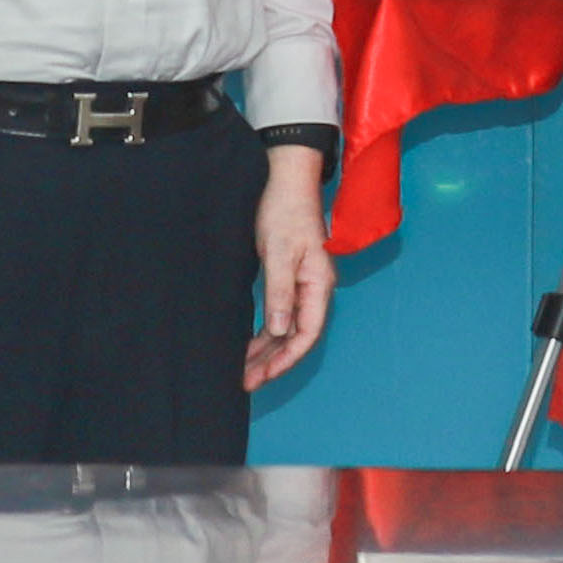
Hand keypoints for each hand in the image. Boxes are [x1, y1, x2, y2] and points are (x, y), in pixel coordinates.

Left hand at [246, 145, 337, 389]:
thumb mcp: (278, 252)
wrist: (286, 179)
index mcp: (318, 283)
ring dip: (268, 351)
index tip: (263, 376)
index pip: (307, 333)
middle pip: (297, 337)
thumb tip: (277, 331)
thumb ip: (280, 292)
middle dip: (273, 362)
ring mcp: (303, 285)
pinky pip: (280, 315)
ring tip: (244, 372)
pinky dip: (265, 334)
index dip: (286, 359)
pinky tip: (249, 346)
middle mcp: (314, 289)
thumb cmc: (284, 211)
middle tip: (246, 383)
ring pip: (287, 329)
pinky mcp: (289, 278)